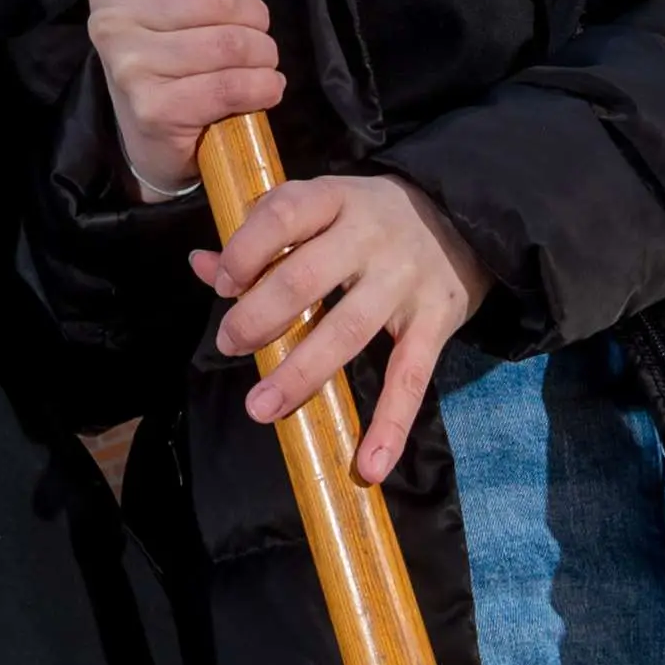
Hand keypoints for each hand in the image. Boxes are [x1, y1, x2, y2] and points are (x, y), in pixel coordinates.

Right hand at [87, 0, 281, 195]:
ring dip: (264, 56)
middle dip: (255, 17)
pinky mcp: (152, 108)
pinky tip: (263, 89)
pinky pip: (230, 85)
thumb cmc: (174, 46)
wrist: (150, 136)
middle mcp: (111, 16)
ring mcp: (128, 64)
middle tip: (253, 34)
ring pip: (232, 42)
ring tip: (260, 63)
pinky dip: (263, 87)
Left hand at [198, 175, 489, 484]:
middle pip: (306, 278)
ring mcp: (404, 280)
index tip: (222, 283)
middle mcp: (370, 234)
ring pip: (347, 330)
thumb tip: (201, 264)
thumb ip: (261, 234)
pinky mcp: (436, 321)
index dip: (246, 249)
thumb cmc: (368, 218)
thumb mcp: (320, 207)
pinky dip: (391, 425)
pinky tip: (368, 465)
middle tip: (228, 344)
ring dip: (300, 374)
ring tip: (261, 408)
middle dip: (259, 316)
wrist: (463, 216)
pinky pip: (410, 378)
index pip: (284, 214)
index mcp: (335, 198)